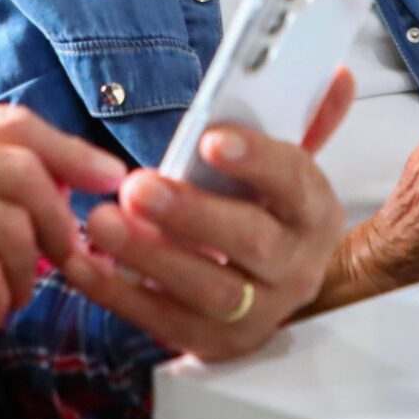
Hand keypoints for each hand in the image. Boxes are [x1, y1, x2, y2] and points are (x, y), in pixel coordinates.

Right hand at [0, 105, 129, 361]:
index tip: (112, 179)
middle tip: (64, 257)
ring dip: (29, 275)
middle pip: (22, 174)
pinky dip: (2, 303)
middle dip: (60, 222)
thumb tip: (63, 181)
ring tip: (13, 294)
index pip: (12, 125)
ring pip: (11, 232)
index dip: (72, 151)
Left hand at [64, 70, 353, 362]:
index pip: (295, 182)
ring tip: (102, 222)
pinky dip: (118, 295)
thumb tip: (335, 75)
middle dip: (191, 214)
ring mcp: (259, 312)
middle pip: (251, 243)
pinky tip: (83, 264)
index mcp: (313, 213)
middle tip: (137, 187)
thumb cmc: (268, 214)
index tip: (210, 139)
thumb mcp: (287, 170)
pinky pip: (165, 324)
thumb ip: (305, 120)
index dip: (256, 159)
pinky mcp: (215, 343)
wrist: (274, 289)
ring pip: (210, 291)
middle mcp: (296, 267)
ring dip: (150, 256)